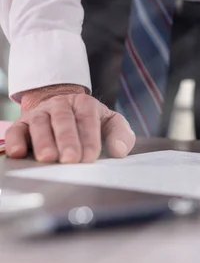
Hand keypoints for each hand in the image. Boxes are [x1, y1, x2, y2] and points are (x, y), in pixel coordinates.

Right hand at [6, 84, 135, 162]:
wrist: (64, 109)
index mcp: (84, 104)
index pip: (87, 119)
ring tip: (48, 158)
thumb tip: (119, 150)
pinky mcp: (22, 124)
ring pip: (39, 124)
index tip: (90, 158)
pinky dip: (15, 140)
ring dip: (43, 141)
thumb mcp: (111, 124)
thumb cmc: (92, 123)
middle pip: (63, 120)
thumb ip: (121, 135)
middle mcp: (60, 105)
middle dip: (67, 140)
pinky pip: (16, 130)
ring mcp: (39, 113)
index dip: (89, 138)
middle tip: (70, 159)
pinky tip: (17, 153)